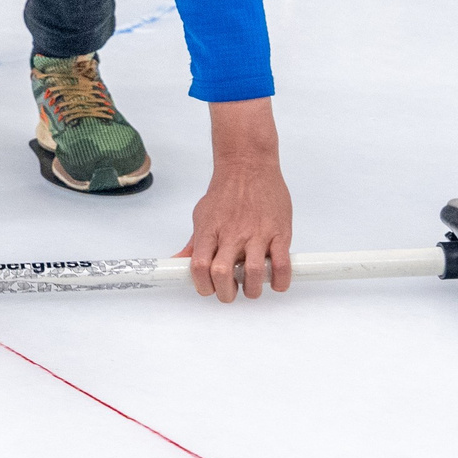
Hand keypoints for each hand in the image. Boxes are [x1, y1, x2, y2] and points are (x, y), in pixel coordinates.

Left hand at [176, 98, 291, 303]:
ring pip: (253, 274)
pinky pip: (281, 264)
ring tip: (252, 287)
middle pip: (222, 275)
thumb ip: (194, 243)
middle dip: (225, 293)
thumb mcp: (202, 215)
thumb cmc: (226, 191)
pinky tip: (275, 282)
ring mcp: (256, 234)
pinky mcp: (279, 232)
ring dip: (252, 289)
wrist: (248, 163)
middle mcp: (231, 234)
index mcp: (210, 231)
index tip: (208, 288)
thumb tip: (177, 261)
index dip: (202, 286)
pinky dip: (279, 281)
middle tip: (231, 291)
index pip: (198, 267)